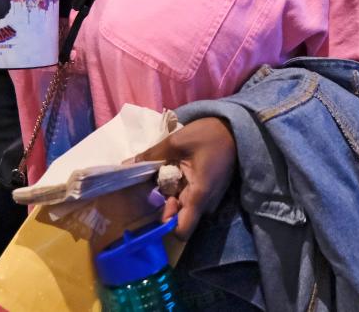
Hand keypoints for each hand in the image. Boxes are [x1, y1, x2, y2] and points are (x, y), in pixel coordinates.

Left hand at [136, 117, 236, 239]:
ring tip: (157, 172)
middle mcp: (205, 203)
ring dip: (168, 193)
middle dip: (161, 204)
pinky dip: (176, 186)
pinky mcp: (206, 189)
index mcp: (199, 195)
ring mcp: (207, 197)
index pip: (182, 229)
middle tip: (148, 182)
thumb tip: (126, 165)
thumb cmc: (208, 135)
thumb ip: (152, 156)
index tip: (150, 205)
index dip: (164, 223)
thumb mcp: (176, 142)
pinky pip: (187, 194)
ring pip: (181, 205)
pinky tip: (169, 169)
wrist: (233, 128)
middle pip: (178, 216)